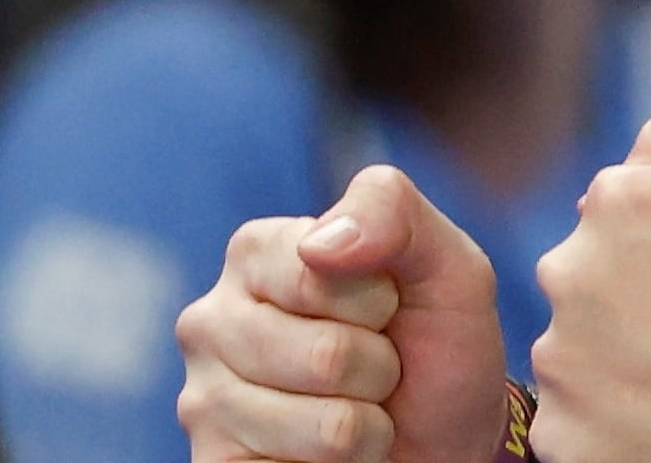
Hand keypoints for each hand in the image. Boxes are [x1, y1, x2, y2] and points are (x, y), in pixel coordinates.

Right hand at [176, 165, 507, 462]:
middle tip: (377, 367)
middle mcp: (211, 321)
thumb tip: (318, 244)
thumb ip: (391, 211)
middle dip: (378, 367)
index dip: (377, 300)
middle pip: (326, 356)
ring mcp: (205, 400)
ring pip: (328, 429)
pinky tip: (324, 455)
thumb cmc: (436, 342)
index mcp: (255, 253)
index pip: (318, 273)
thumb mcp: (445, 260)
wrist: (445, 437)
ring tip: (358, 409)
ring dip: (369, 426)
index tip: (385, 306)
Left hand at [530, 116, 650, 462]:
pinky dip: (606, 423)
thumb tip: (634, 156)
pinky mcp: (561, 434)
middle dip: (628, 297)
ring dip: (614, 360)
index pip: (616, 208)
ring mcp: (559, 360)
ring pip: (574, 350)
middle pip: (587, 277)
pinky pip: (571, 420)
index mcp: (616, 202)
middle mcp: (570, 273)